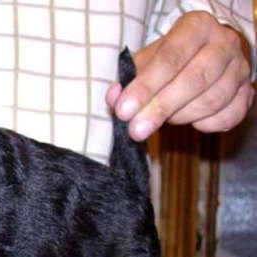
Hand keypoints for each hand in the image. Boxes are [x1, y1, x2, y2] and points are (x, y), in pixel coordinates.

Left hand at [106, 11, 253, 140]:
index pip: (170, 58)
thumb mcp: (146, 62)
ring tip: (160, 119)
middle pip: (194, 80)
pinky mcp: (247, 94)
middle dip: (160, 108)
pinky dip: (204, 124)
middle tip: (135, 130)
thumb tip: (113, 97)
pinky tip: (189, 120)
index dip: (145, 86)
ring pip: (211, 101)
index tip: (123, 110)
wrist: (206, 57)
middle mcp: (224, 44)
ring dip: (180, 117)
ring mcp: (240, 69)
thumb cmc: (170, 60)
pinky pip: (226, 117)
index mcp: (196, 27)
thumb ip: (128, 80)